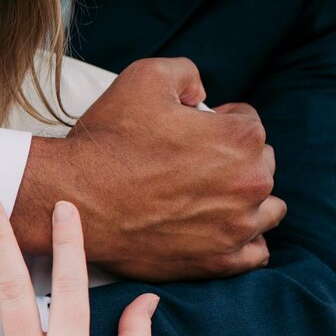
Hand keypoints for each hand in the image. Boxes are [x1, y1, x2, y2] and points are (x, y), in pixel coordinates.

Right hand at [15, 58, 284, 281]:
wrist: (70, 197)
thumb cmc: (105, 141)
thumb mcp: (144, 77)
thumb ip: (187, 73)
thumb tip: (201, 95)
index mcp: (240, 138)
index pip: (248, 123)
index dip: (217, 125)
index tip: (189, 137)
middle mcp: (248, 184)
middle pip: (260, 167)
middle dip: (233, 163)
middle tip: (190, 169)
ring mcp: (234, 228)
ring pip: (265, 211)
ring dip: (244, 203)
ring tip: (207, 200)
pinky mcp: (214, 262)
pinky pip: (254, 254)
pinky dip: (243, 242)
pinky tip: (218, 231)